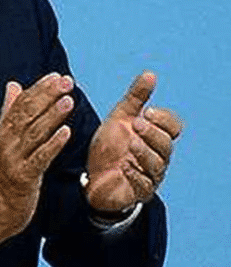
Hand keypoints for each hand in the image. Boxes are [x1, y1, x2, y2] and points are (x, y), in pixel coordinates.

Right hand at [0, 73, 73, 257]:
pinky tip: (65, 133)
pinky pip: (39, 159)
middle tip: (65, 82)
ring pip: (33, 133)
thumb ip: (9, 112)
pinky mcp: (22, 177)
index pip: (20, 103)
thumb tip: (13, 86)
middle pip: (26, 114)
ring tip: (67, 101)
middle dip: (47, 96)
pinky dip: (52, 145)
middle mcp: (6, 142)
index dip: (38, 89)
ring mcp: (13, 159)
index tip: (55, 76)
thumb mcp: (2, 140)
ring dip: (51, 115)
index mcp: (3, 132)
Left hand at [85, 72, 182, 213]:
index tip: (148, 111)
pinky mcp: (138, 191)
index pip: (173, 126)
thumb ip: (135, 98)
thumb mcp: (119, 118)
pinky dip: (135, 174)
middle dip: (153, 133)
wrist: (92, 176)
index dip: (164, 119)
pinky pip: (144, 184)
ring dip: (144, 152)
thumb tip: (150, 74)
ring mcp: (150, 175)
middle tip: (137, 124)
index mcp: (155, 136)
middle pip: (166, 144)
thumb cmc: (110, 146)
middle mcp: (157, 156)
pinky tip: (124, 166)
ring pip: (157, 164)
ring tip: (131, 143)